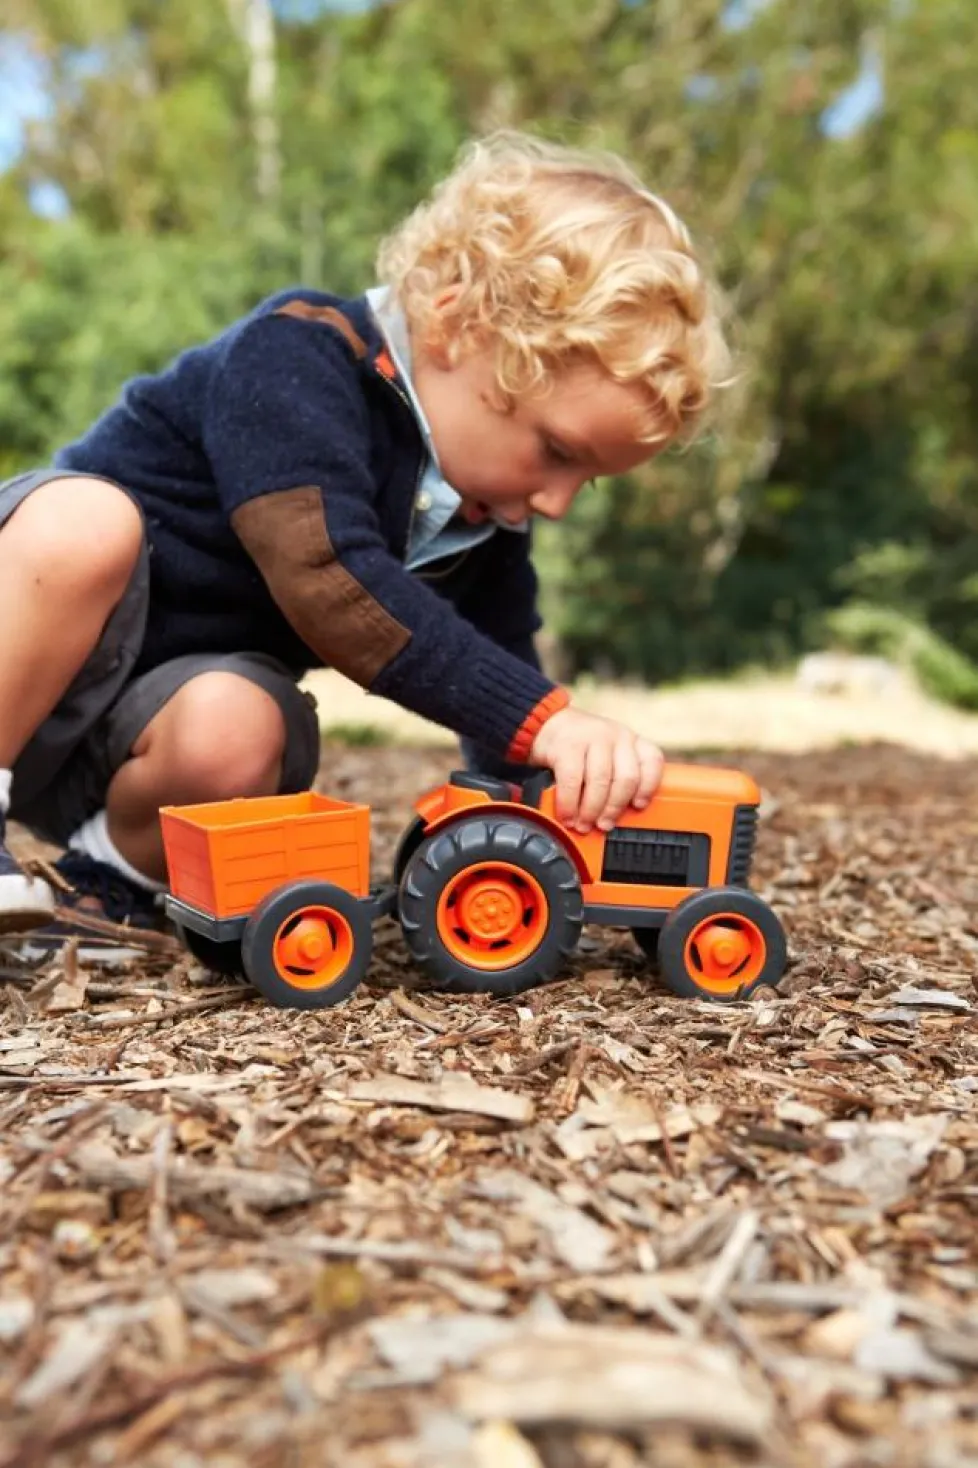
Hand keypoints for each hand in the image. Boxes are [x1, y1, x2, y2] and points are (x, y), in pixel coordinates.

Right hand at [528, 706, 663, 833]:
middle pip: (627, 778)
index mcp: (632, 741)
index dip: (648, 787)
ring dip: (591, 810)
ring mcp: (593, 737)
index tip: (638, 806)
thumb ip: (617, 778)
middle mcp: (617, 736)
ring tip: (583, 824)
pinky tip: (567, 815)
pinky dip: (569, 804)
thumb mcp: (607, 756)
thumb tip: (616, 818)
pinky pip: (572, 781)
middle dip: (614, 808)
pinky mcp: (568, 745)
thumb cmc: (581, 749)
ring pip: (601, 781)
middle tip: (604, 825)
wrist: (547, 726)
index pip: (652, 761)